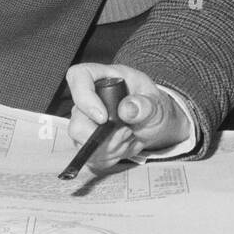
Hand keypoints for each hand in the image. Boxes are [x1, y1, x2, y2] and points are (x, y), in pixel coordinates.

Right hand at [64, 63, 191, 171]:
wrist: (153, 124)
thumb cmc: (153, 107)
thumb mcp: (156, 104)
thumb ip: (145, 105)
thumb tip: (127, 108)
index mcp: (107, 78)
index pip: (79, 76)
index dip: (84, 98)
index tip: (103, 118)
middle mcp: (90, 98)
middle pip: (77, 122)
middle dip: (105, 138)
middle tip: (129, 133)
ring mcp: (85, 120)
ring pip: (81, 143)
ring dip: (110, 149)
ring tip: (130, 138)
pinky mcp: (85, 140)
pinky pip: (89, 156)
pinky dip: (109, 157)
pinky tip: (123, 146)